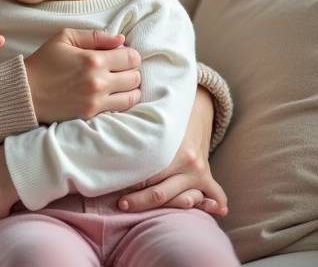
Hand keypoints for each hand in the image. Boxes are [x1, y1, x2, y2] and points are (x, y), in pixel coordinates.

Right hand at [23, 28, 141, 123]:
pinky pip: (120, 109)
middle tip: (120, 69)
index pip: (131, 57)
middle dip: (131, 70)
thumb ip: (95, 36)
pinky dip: (122, 101)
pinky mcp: (91, 114)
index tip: (122, 55)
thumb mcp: (65, 38)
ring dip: (130, 88)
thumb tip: (121, 40)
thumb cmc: (44, 62)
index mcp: (93, 59)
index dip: (130, 54)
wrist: (27, 92)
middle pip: (135, 77)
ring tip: (120, 83)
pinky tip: (114, 95)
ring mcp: (96, 101)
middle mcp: (98, 81)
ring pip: (132, 96)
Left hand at [117, 86, 227, 215]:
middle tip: (121, 204)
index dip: (127, 180)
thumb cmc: (161, 112)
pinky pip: (215, 193)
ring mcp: (198, 170)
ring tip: (147, 211)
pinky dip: (215, 205)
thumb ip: (128, 130)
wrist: (192, 104)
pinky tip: (215, 212)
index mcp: (169, 145)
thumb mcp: (145, 116)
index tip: (111, 185)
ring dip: (161, 209)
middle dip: (139, 201)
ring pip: (180, 200)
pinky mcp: (206, 174)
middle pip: (160, 192)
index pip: (144, 172)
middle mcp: (187, 161)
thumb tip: (101, 140)